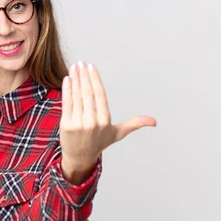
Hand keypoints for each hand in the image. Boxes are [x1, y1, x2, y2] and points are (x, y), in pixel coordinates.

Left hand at [59, 62, 156, 181]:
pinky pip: (66, 103)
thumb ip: (134, 124)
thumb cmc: (99, 143)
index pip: (100, 95)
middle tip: (81, 63)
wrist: (80, 158)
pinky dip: (66, 90)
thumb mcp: (118, 133)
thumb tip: (154, 121)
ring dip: (74, 79)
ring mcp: (78, 124)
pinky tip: (67, 79)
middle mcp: (92, 122)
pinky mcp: (66, 125)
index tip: (91, 66)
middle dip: (83, 76)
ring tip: (74, 67)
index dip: (95, 79)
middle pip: (87, 93)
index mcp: (105, 121)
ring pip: (76, 97)